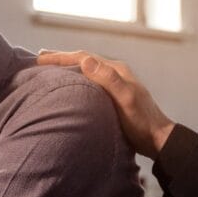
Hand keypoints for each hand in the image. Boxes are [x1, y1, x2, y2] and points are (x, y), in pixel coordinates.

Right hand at [38, 50, 174, 157]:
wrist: (158, 140)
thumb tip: (86, 61)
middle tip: (39, 58)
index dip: (60, 56)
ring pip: (86, 71)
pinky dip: (75, 80)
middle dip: (61, 58)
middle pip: (83, 60)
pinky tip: (68, 87)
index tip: (40, 58)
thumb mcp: (126, 99)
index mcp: (116, 70)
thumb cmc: (142, 123)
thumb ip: (109, 79)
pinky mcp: (112, 96)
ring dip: (67, 68)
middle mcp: (115, 73)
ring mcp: (114, 85)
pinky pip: (89, 83)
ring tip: (49, 69)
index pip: (83, 57)